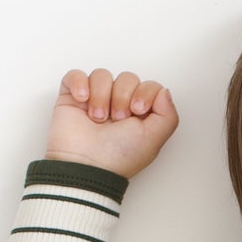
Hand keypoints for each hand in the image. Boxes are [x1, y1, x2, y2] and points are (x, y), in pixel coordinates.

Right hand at [43, 67, 179, 180]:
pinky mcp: (72, 98)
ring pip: (102, 75)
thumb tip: (164, 92)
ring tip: (98, 119)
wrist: (86, 166)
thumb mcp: (153, 140)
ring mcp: (95, 100)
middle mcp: (119, 106)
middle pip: (127, 78)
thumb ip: (168, 115)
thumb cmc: (117, 159)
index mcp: (140, 115)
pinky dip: (79, 84)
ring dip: (101, 96)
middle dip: (122, 97)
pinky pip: (76, 75)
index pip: (149, 86)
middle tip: (117, 119)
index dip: (145, 93)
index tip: (137, 110)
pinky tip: (82, 101)